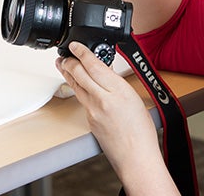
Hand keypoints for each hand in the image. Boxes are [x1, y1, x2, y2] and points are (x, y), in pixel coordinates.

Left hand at [57, 42, 178, 193]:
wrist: (136, 157)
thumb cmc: (141, 132)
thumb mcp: (134, 99)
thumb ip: (118, 84)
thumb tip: (105, 72)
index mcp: (118, 91)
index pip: (94, 65)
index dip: (82, 52)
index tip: (75, 45)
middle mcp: (102, 99)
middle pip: (78, 73)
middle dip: (68, 61)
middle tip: (65, 54)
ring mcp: (92, 110)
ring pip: (75, 85)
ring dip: (67, 73)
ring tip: (63, 64)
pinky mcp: (88, 120)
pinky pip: (80, 99)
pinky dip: (77, 88)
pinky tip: (77, 85)